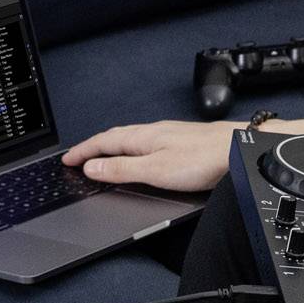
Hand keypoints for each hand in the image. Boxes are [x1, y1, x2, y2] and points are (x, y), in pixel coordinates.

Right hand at [60, 120, 235, 193]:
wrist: (237, 150)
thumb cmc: (203, 158)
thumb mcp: (155, 170)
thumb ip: (122, 168)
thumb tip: (93, 167)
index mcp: (142, 137)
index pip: (103, 142)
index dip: (82, 151)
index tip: (67, 160)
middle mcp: (153, 132)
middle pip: (115, 137)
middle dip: (93, 147)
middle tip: (77, 157)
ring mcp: (168, 136)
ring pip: (131, 139)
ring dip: (111, 148)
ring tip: (101, 157)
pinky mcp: (181, 142)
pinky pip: (145, 144)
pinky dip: (131, 150)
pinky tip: (139, 157)